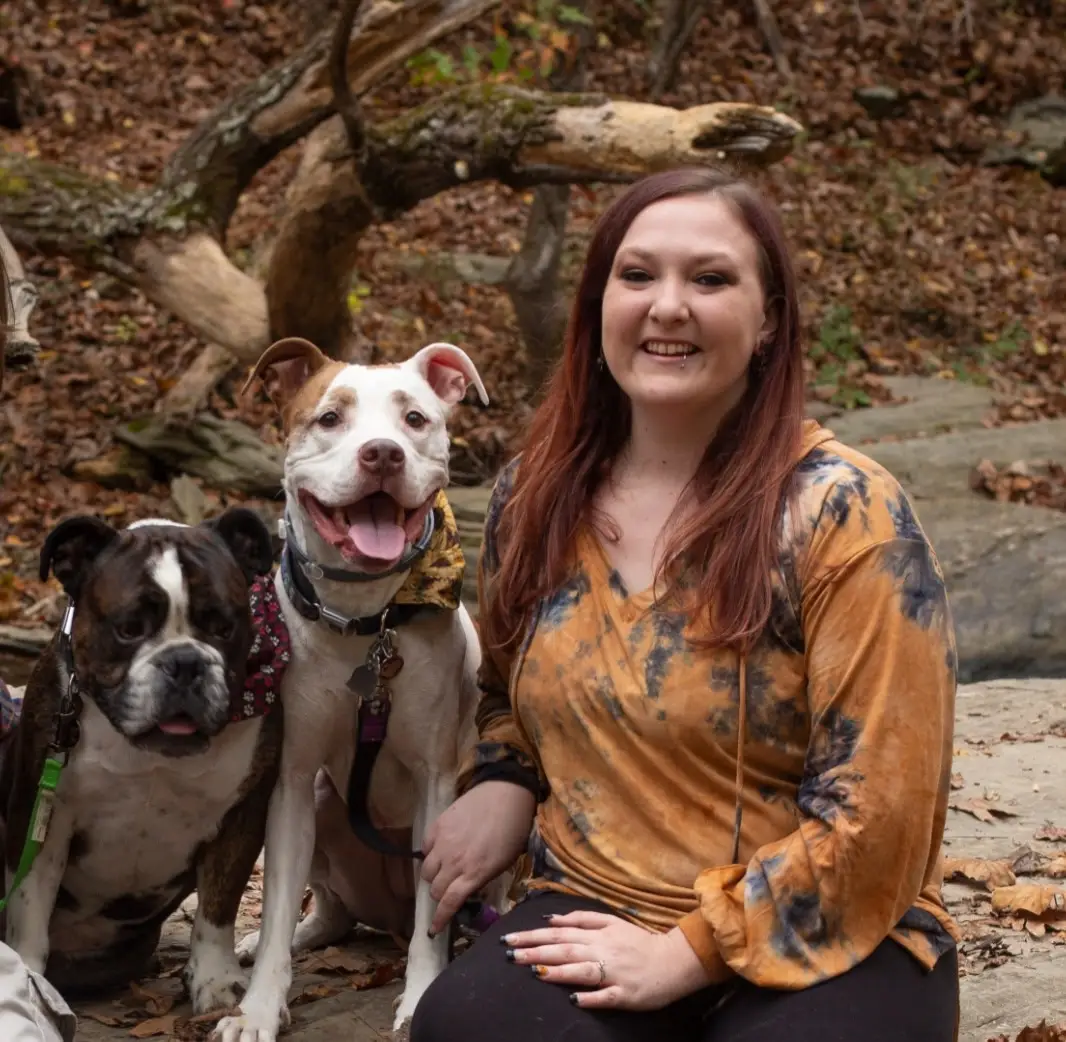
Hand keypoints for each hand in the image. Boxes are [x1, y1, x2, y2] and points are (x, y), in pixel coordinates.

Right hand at [421, 780, 534, 936]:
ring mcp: (443, 843)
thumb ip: (480, 878)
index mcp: (474, 873)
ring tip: (443, 872)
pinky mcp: (437, 825)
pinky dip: (431, 853)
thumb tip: (466, 889)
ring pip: (426, 872)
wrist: (506, 794)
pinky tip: (441, 850)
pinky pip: (426, 848)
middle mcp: (455, 861)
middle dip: (440, 897)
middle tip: (447, 892)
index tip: (433, 930)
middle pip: (435, 890)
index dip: (439, 920)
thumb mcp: (503, 862)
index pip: (449, 903)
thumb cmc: (512, 830)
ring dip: (433, 877)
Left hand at [502, 910, 711, 1010]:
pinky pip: (606, 996)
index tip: (510, 939)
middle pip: (565, 949)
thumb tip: (551, 918)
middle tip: (510, 954)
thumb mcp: (611, 922)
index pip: (559, 932)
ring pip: (582, 970)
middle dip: (536, 951)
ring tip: (534, 971)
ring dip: (558, 971)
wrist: (673, 961)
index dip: (533, 935)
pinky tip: (574, 999)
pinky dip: (590, 997)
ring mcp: (614, 973)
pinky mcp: (626, 994)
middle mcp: (603, 950)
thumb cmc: (638, 942)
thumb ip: (582, 919)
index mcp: (598, 933)